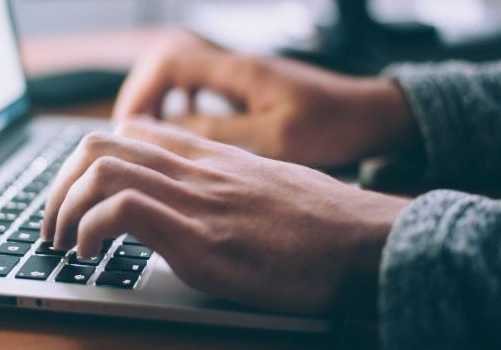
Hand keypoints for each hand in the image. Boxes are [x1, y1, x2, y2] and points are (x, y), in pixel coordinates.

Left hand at [41, 120, 409, 314]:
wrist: (368, 243)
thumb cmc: (323, 224)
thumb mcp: (266, 188)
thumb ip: (223, 185)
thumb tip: (193, 203)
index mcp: (210, 157)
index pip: (130, 132)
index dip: (88, 161)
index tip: (78, 196)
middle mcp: (196, 169)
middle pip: (100, 144)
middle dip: (59, 185)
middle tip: (54, 223)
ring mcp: (197, 200)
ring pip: (101, 169)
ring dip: (63, 208)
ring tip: (63, 242)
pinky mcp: (201, 238)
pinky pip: (123, 210)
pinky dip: (90, 230)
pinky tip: (91, 255)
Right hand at [113, 31, 417, 167]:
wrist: (372, 115)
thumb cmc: (333, 126)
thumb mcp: (274, 139)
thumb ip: (218, 133)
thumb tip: (165, 132)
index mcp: (238, 71)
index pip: (169, 62)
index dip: (140, 92)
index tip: (128, 128)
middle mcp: (235, 65)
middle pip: (166, 61)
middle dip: (141, 95)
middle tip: (129, 134)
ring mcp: (241, 74)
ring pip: (181, 73)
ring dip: (159, 100)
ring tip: (147, 134)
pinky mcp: (248, 87)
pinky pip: (200, 86)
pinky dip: (182, 104)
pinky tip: (184, 129)